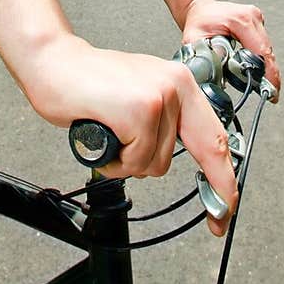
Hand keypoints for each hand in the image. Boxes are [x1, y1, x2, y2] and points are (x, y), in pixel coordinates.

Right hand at [25, 36, 237, 236]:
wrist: (54, 63)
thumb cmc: (89, 82)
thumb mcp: (141, 94)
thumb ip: (166, 119)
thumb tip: (186, 151)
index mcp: (181, 81)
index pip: (215, 133)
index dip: (226, 175)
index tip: (228, 205)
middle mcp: (176, 84)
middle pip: (204, 151)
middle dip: (213, 189)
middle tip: (217, 221)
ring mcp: (159, 97)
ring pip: (158, 162)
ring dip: (131, 163)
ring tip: (113, 139)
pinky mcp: (139, 110)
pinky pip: (135, 161)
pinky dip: (116, 162)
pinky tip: (103, 139)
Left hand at [180, 0, 281, 102]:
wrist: (199, 8)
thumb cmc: (197, 21)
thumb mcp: (194, 41)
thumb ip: (205, 59)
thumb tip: (218, 79)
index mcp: (240, 20)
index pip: (261, 51)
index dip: (268, 73)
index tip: (272, 91)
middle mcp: (252, 16)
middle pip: (268, 52)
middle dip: (270, 75)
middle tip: (271, 95)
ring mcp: (257, 18)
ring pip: (267, 49)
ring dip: (267, 68)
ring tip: (265, 86)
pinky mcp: (257, 22)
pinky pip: (263, 45)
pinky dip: (262, 59)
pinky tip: (259, 72)